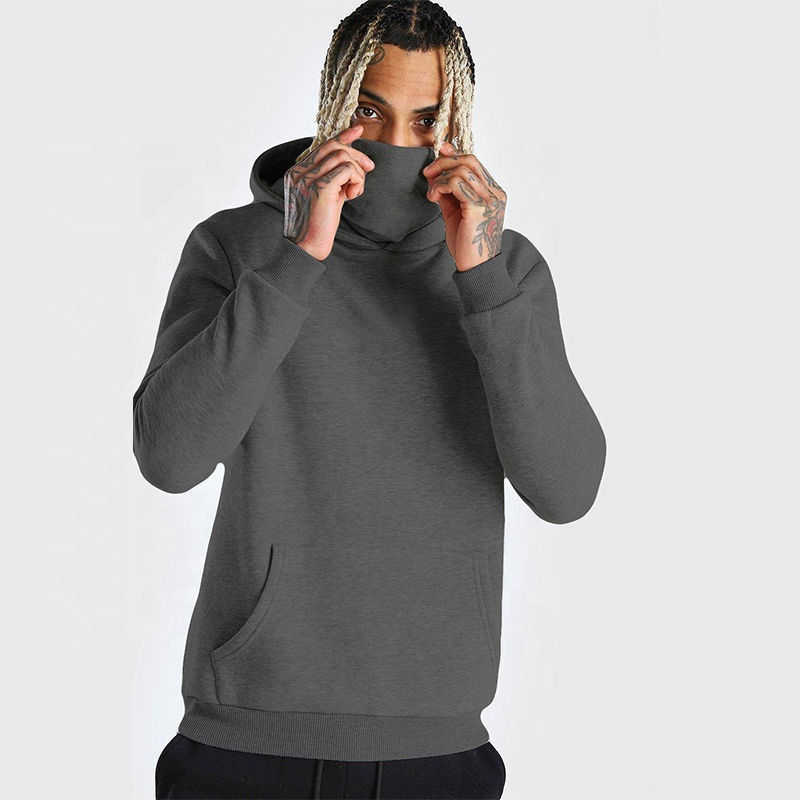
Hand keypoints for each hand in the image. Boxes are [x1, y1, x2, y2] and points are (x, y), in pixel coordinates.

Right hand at [283, 123, 375, 260]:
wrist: (308, 247)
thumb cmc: (319, 225)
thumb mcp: (328, 196)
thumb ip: (335, 178)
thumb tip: (355, 160)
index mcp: (297, 172)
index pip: (323, 146)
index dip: (343, 136)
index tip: (358, 130)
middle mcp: (299, 172)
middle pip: (335, 148)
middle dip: (357, 156)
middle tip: (369, 169)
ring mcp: (308, 178)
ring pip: (344, 157)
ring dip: (357, 174)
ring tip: (354, 192)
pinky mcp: (320, 187)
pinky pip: (347, 170)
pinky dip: (356, 181)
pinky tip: (352, 196)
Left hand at [422, 141, 506, 270]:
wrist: (475, 268)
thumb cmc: (466, 244)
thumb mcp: (455, 213)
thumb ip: (449, 193)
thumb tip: (435, 175)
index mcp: (493, 193)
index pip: (474, 163)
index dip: (454, 155)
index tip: (438, 155)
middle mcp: (495, 193)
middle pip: (469, 160)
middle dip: (444, 162)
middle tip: (428, 173)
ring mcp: (489, 200)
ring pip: (461, 170)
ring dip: (440, 177)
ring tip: (432, 194)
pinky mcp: (478, 208)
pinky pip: (456, 183)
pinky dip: (440, 186)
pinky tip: (434, 198)